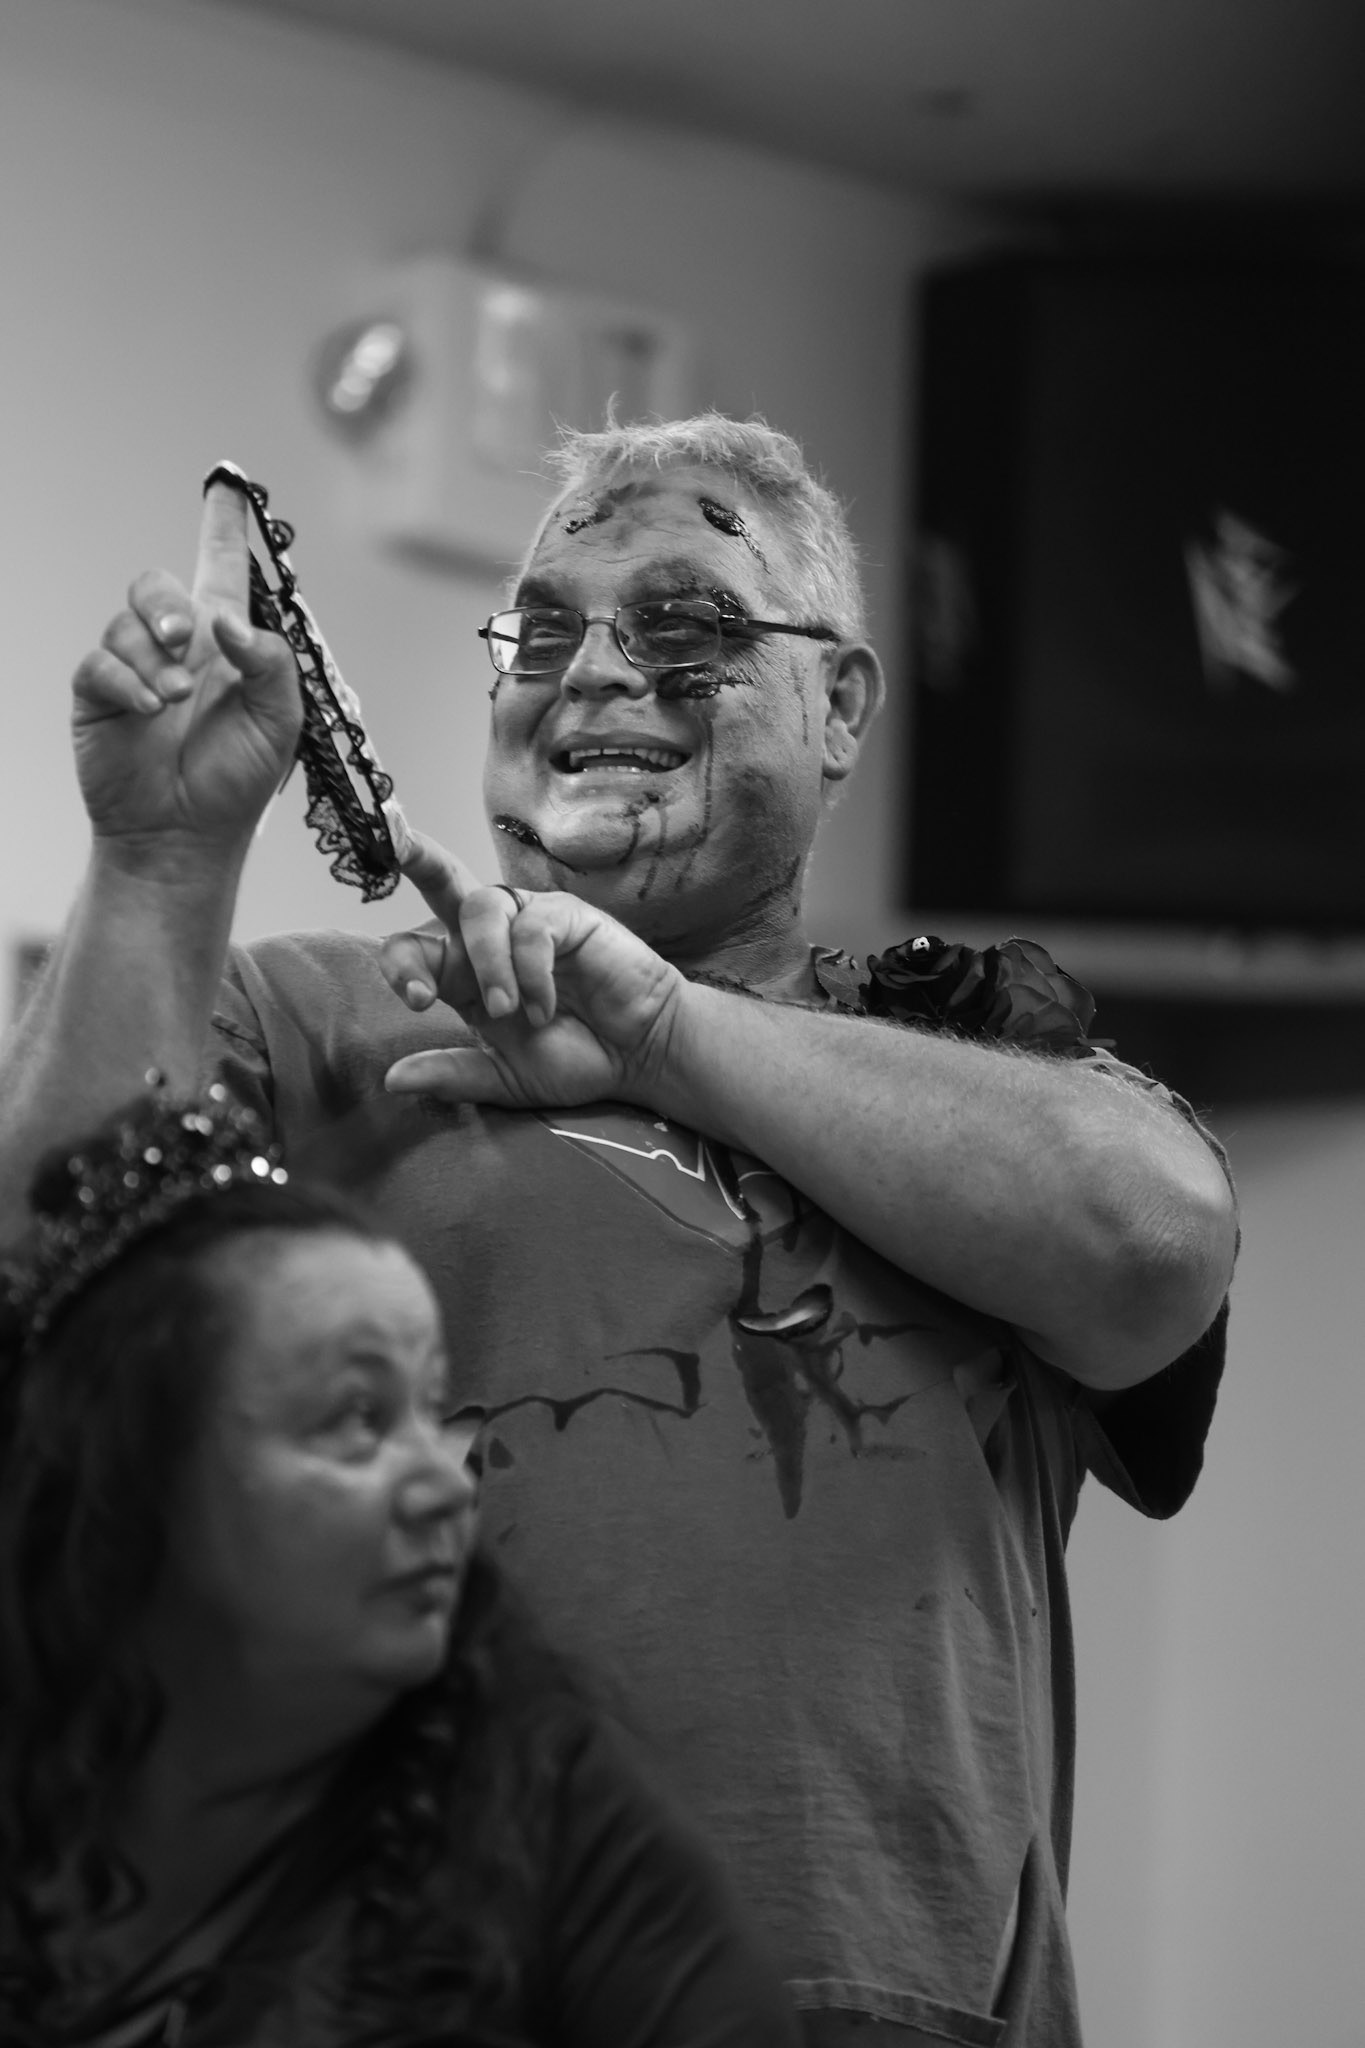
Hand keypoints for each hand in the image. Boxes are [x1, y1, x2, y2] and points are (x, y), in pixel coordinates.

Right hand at [70, 478, 301, 867]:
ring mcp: (134, 669)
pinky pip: (100, 663)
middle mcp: (176, 648)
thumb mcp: (280, 722)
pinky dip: (127, 681)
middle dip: (167, 603)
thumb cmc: (236, 781)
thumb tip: (229, 623)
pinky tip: (149, 711)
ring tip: (173, 701)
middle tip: (187, 639)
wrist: (185, 836)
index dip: (223, 526)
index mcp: (226, 646)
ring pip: (127, 623)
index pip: (222, 570)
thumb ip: (270, 663)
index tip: (228, 485)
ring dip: (153, 658)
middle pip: (156, 585)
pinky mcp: (99, 695)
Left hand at [379, 820, 684, 1111]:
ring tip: (505, 1009)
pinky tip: (545, 1007)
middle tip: (398, 843)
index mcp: (464, 974)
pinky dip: (531, 971)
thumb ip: (452, 1074)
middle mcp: (490, 939)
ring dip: (486, 960)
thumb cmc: (577, 1058)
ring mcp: (529, 922)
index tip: (416, 1002)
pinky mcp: (567, 916)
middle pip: (442, 884)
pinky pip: (532, 927)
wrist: (640, 1056)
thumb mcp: (504, 1077)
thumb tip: (390, 1081)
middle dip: (416, 857)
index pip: (412, 948)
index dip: (401, 966)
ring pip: (481, 906)